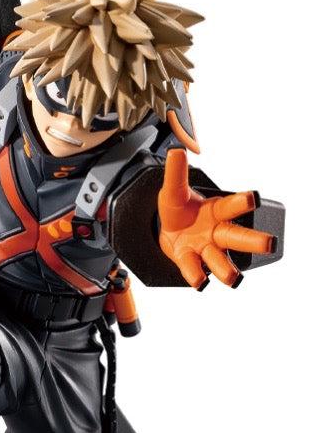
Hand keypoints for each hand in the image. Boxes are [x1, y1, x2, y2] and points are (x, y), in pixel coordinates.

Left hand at [158, 147, 275, 289]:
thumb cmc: (177, 209)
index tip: (254, 198)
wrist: (163, 231)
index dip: (243, 202)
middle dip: (254, 241)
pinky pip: (195, 271)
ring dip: (227, 270)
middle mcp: (216, 232)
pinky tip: (200, 282)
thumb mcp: (173, 190)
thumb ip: (176, 173)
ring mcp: (205, 250)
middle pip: (238, 237)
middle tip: (269, 244)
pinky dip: (196, 276)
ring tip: (233, 279)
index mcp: (217, 211)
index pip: (232, 206)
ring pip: (220, 260)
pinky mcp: (190, 262)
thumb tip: (176, 150)